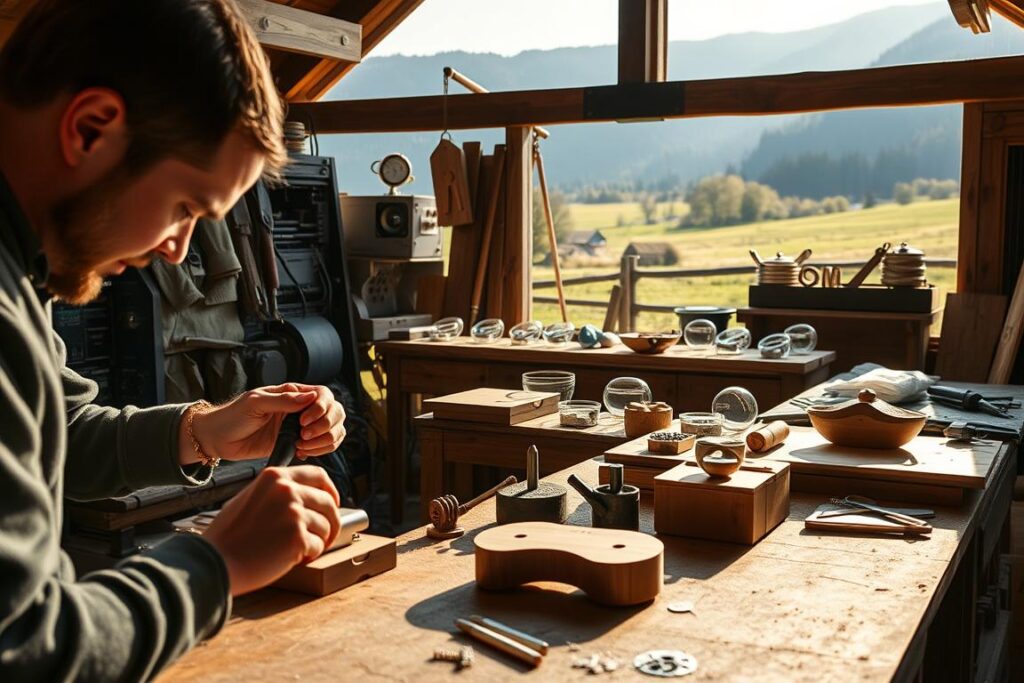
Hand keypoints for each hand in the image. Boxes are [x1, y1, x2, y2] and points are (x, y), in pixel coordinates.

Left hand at [182, 383, 346, 464]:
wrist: (219, 439)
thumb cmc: (233, 416)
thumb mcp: (255, 402)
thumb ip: (283, 400)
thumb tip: (310, 397)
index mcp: (292, 393)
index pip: (323, 394)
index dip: (321, 407)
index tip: (304, 420)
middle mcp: (302, 409)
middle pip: (335, 411)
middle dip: (326, 425)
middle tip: (304, 435)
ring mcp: (302, 427)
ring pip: (334, 430)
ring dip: (325, 439)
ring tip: (302, 445)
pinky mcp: (298, 444)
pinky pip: (323, 445)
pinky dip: (320, 450)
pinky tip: (302, 452)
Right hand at [203, 466, 341, 595]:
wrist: (215, 561)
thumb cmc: (230, 536)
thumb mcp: (250, 498)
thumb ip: (277, 492)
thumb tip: (306, 495)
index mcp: (275, 476)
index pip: (319, 476)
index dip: (331, 491)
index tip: (333, 504)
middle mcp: (287, 490)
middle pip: (328, 502)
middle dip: (331, 522)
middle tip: (324, 538)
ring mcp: (293, 512)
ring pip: (326, 526)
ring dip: (318, 541)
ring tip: (299, 551)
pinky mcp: (297, 536)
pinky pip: (317, 546)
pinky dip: (309, 555)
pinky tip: (293, 559)